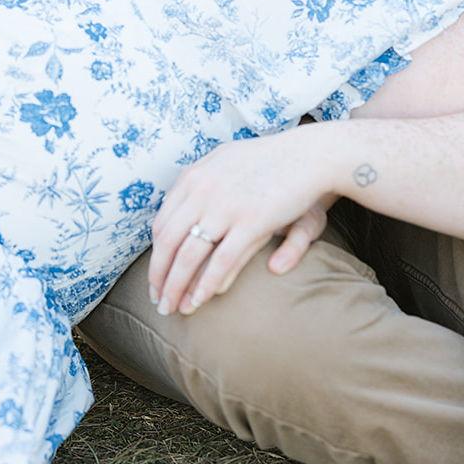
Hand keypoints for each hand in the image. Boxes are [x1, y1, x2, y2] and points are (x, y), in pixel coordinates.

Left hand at [148, 126, 335, 317]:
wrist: (308, 155)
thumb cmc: (268, 161)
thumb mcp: (225, 162)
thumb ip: (201, 185)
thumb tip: (184, 210)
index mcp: (194, 177)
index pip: (162, 221)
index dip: (156, 253)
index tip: (155, 274)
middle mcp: (202, 191)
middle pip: (168, 241)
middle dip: (158, 275)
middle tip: (156, 299)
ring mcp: (225, 207)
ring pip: (188, 255)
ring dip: (176, 286)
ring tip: (171, 308)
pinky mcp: (251, 222)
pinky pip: (221, 261)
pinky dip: (206, 285)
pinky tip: (199, 301)